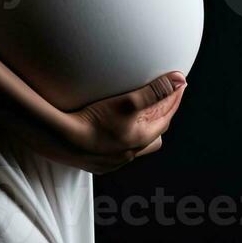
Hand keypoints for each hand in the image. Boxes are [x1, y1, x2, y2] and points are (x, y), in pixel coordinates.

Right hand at [51, 71, 187, 174]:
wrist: (62, 141)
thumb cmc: (94, 121)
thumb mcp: (128, 102)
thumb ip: (154, 91)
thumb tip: (179, 80)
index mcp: (142, 138)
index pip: (166, 116)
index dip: (174, 99)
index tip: (178, 85)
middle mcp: (131, 153)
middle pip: (156, 135)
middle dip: (161, 117)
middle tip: (162, 101)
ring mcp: (113, 160)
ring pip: (137, 146)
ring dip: (141, 131)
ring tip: (138, 118)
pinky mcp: (97, 162)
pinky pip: (116, 152)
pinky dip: (121, 140)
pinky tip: (111, 132)